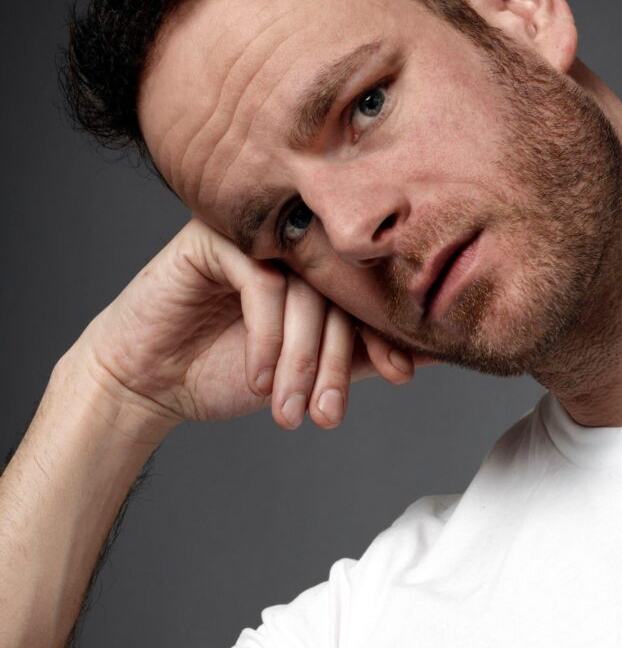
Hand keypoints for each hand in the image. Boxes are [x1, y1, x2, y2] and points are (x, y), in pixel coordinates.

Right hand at [72, 218, 417, 434]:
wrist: (152, 382)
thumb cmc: (229, 372)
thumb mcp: (311, 370)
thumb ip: (366, 354)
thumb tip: (442, 351)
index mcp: (320, 263)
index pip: (369, 288)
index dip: (387, 332)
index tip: (400, 376)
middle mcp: (291, 242)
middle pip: (340, 289)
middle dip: (338, 360)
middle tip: (330, 413)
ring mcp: (253, 233)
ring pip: (304, 289)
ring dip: (300, 360)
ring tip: (291, 410)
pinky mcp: (212, 235)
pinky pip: (261, 281)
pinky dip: (264, 338)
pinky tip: (255, 379)